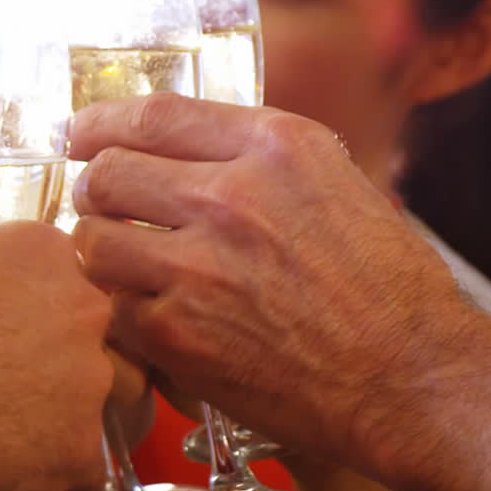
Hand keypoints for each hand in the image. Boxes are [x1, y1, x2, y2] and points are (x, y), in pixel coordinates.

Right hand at [0, 221, 113, 490]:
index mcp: (44, 250)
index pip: (62, 274)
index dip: (31, 308)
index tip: (0, 331)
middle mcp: (84, 305)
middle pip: (88, 331)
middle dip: (55, 357)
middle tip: (0, 384)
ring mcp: (92, 377)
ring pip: (94, 396)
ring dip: (61, 412)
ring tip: (2, 431)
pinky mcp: (85, 446)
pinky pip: (79, 463)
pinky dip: (48, 471)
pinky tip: (3, 470)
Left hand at [69, 93, 484, 490]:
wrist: (408, 377)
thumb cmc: (384, 284)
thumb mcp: (335, 182)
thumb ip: (258, 156)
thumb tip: (186, 147)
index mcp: (274, 147)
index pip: (156, 114)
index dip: (104, 121)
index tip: (82, 132)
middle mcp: (231, 195)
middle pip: (109, 171)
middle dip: (94, 185)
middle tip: (99, 201)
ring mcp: (199, 267)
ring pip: (92, 239)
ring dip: (98, 247)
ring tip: (118, 258)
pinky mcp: (179, 334)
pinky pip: (110, 306)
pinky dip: (118, 309)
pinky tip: (144, 312)